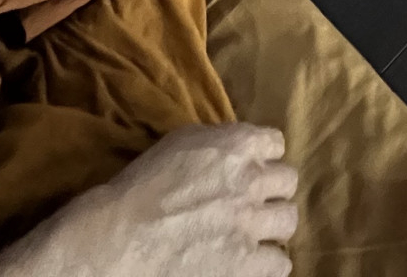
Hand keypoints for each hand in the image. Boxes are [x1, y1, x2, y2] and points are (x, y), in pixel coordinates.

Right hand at [0, 125, 298, 276]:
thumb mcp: (180, 143)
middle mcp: (250, 181)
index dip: (264, 156)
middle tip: (252, 202)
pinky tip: (248, 261)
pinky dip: (267, 264)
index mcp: (235, 144)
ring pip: (288, 221)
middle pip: (287, 181)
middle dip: (270, 191)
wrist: (118, 238)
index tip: (253, 168)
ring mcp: (250, 224)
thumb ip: (218, 142)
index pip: (275, 142)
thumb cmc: (139, 189)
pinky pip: (280, 263)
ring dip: (271, 226)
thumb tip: (238, 149)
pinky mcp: (246, 263)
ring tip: (252, 234)